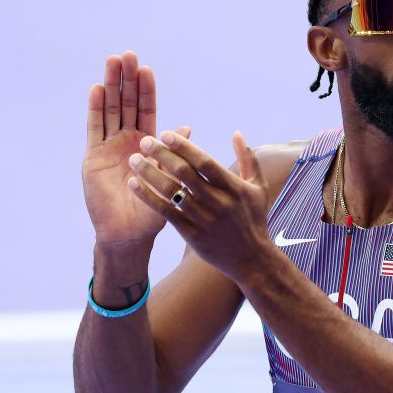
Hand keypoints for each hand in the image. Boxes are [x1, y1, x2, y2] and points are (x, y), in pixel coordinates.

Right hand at [82, 50, 190, 245]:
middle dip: (127, 80)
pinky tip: (98, 89)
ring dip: (111, 86)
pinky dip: (96, 108)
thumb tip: (185, 128)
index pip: (146, 110)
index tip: (146, 68)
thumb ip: (173, 153)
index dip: (145, 90)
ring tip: (112, 62)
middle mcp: (126, 142)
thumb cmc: (153, 210)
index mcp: (146, 145)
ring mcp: (108, 147)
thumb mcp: (169, 178)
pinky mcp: (93, 156)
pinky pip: (95, 128)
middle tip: (127, 54)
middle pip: (126, 104)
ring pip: (110, 110)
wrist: (129, 232)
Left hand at [125, 128, 272, 279]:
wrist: (252, 259)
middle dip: (162, 154)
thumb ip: (248, 159)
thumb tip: (237, 133)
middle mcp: (218, 202)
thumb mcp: (258, 188)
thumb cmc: (254, 219)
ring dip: (150, 173)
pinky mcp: (192, 235)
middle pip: (184, 173)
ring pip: (171, 192)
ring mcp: (204, 219)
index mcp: (233, 187)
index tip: (166, 134)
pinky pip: (166, 213)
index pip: (204, 162)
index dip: (184, 146)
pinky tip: (134, 184)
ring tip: (134, 160)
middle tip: (144, 141)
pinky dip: (148, 197)